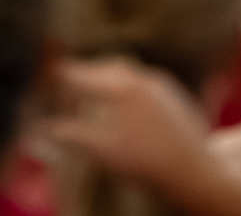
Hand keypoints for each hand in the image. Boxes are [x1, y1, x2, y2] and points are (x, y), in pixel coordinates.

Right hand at [46, 59, 212, 186]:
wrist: (193, 172)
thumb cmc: (146, 164)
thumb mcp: (103, 151)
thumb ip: (73, 135)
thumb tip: (46, 128)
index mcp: (120, 89)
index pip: (82, 75)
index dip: (63, 74)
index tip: (50, 71)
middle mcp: (142, 79)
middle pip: (105, 67)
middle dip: (85, 72)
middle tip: (69, 78)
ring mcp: (161, 85)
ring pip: (127, 71)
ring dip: (107, 77)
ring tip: (94, 89)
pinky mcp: (174, 94)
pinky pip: (144, 80)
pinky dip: (126, 84)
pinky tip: (124, 101)